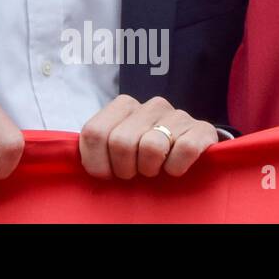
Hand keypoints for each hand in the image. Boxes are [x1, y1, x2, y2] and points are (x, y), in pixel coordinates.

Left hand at [78, 95, 216, 179]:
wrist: (191, 151)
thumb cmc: (144, 155)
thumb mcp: (115, 148)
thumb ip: (95, 146)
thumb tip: (76, 164)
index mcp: (123, 105)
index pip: (94, 133)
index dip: (98, 164)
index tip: (109, 174)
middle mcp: (150, 105)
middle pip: (120, 143)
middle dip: (125, 168)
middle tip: (135, 173)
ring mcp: (177, 114)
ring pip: (150, 147)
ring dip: (151, 169)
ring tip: (155, 169)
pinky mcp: (201, 129)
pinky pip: (184, 150)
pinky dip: (176, 168)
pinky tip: (175, 168)